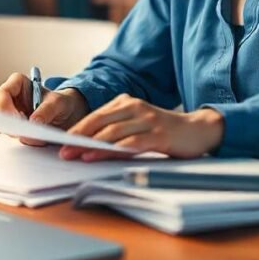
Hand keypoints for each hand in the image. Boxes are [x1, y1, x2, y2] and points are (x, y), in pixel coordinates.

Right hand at [0, 73, 88, 145]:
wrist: (67, 115)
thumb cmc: (61, 103)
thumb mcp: (59, 103)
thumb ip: (46, 110)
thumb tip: (33, 123)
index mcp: (17, 83)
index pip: (2, 93)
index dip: (6, 107)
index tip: (18, 120)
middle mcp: (9, 97)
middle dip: (7, 122)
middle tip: (23, 132)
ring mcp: (9, 113)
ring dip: (13, 132)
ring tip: (32, 135)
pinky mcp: (12, 127)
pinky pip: (8, 134)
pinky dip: (18, 138)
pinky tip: (31, 138)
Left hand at [59, 94, 224, 161]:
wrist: (198, 130)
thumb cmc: (163, 131)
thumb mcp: (137, 125)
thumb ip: (116, 131)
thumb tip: (87, 147)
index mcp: (127, 102)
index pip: (96, 116)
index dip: (77, 129)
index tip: (60, 142)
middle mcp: (136, 107)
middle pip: (101, 122)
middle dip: (79, 137)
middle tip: (62, 151)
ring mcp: (148, 120)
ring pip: (114, 132)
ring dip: (93, 145)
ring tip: (77, 155)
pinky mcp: (159, 135)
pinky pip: (133, 143)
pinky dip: (115, 150)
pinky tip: (102, 156)